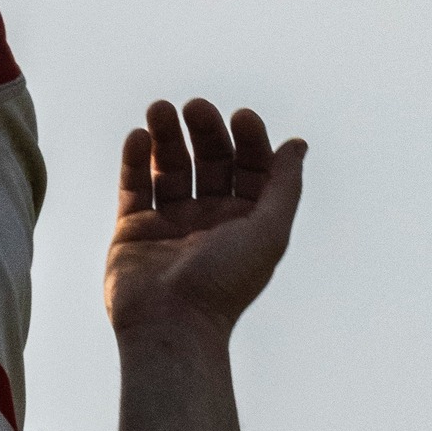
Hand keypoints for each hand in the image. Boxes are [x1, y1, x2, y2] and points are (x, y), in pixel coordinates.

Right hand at [104, 100, 305, 341]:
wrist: (171, 324)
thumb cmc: (225, 282)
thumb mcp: (269, 231)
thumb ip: (284, 186)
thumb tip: (298, 144)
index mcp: (246, 220)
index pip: (250, 166)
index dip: (249, 139)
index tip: (241, 116)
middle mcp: (209, 218)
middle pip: (209, 160)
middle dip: (204, 131)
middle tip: (195, 106)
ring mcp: (170, 222)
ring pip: (170, 166)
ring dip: (166, 135)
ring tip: (159, 108)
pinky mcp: (133, 228)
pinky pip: (135, 185)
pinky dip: (135, 158)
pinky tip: (139, 135)